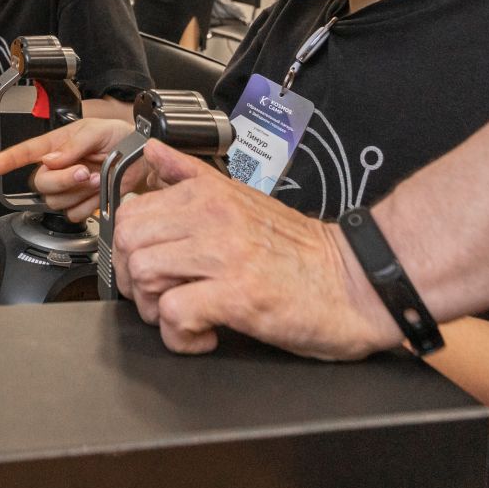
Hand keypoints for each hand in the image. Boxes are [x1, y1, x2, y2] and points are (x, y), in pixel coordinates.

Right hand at [0, 115, 134, 220]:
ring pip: (55, 201)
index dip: (7, 160)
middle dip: (63, 180)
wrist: (141, 159)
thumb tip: (52, 159)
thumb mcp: (97, 131)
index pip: (25, 152)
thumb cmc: (119, 137)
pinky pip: (73, 214)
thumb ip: (74, 144)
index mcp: (56, 145)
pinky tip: (99, 192)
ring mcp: (68, 188)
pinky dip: (88, 205)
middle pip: (41, 183)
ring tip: (97, 177)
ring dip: (78, 192)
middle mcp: (58, 168)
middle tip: (85, 171)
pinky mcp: (80, 204)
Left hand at [114, 143, 399, 359]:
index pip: (129, 211)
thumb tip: (154, 151)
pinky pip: (174, 313)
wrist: (361, 281)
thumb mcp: (243, 199)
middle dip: (134, 280)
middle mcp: (211, 217)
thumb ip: (192, 177)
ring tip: (187, 316)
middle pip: (128, 242)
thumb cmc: (304, 251)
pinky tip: (206, 336)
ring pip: (144, 274)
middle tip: (164, 298)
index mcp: (209, 194)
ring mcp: (224, 254)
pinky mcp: (238, 294)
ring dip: (156, 309)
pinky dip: (180, 336)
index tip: (153, 269)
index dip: (129, 249)